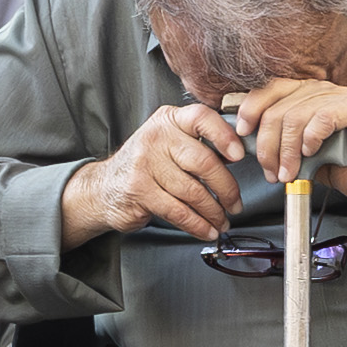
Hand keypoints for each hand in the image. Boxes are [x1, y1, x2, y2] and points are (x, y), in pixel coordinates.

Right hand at [61, 100, 243, 245]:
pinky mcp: (140, 190)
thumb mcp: (170, 143)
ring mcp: (145, 163)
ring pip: (193, 192)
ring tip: (222, 220)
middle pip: (204, 162)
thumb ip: (200, 144)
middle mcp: (157, 137)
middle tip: (235, 203)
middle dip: (227, 189)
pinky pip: (178, 211)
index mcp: (170, 120)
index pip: (202, 118)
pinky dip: (197, 225)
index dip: (225, 136)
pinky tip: (206, 229)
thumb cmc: (147, 165)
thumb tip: (239, 156)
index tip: (241, 155)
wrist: (105, 187)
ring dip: (213, 212)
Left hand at [228, 78, 346, 209]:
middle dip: (269, 145)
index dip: (251, 109)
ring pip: (297, 116)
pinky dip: (312, 138)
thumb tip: (244, 138)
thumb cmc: (334, 165)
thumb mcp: (295, 151)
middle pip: (279, 108)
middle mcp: (321, 89)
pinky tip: (311, 153)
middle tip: (272, 172)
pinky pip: (324, 118)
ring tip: (289, 173)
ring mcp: (341, 96)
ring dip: (288, 151)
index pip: (270, 89)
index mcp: (304, 93)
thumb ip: (275, 139)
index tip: (242, 133)